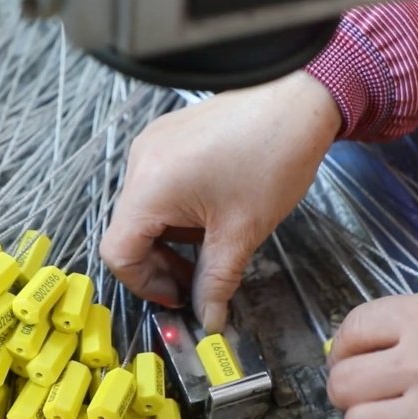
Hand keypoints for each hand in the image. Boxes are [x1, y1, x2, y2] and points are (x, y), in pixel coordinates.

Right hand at [100, 70, 339, 331]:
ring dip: (172, 238)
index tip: (181, 297)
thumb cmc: (272, 159)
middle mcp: (139, 161)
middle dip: (161, 264)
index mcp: (149, 187)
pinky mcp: (169, 135)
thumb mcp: (242, 232)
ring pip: (145, 210)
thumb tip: (208, 319)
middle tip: (200, 281)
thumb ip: (216, 282)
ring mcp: (153, 144)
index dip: (145, 285)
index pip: (117, 252)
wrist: (300, 98)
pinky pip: (158, 185)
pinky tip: (213, 212)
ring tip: (214, 243)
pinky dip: (177, 211)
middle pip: (129, 231)